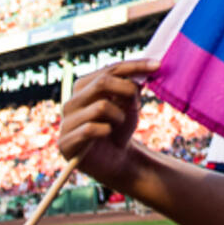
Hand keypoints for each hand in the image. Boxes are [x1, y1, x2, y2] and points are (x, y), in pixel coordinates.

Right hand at [58, 60, 157, 184]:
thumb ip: (133, 85)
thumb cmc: (120, 127)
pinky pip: (91, 129)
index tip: (158, 65)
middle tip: (136, 103)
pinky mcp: (65, 142)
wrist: (115, 159)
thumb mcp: (130, 103)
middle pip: (102, 82)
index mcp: (84, 87)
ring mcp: (66, 121)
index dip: (135, 66)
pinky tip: (107, 134)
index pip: (110, 69)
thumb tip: (145, 68)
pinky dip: (107, 130)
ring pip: (101, 106)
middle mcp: (71, 101)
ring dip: (119, 116)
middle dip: (127, 90)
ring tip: (118, 124)